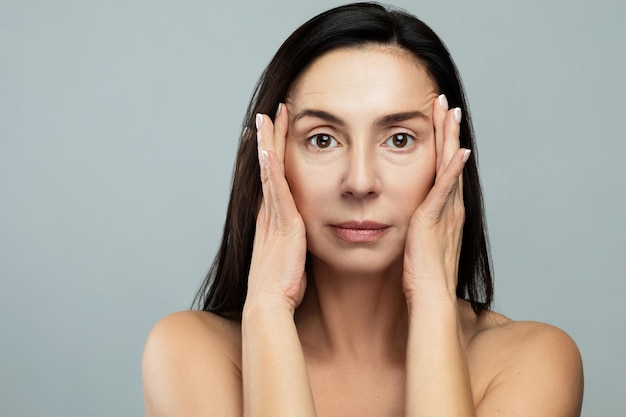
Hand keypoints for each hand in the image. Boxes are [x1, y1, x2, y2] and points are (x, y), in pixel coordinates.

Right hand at [246, 104, 307, 312]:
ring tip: (266, 118)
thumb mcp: (293, 257)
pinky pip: (275, 189)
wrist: (270, 304)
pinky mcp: (283, 223)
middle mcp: (268, 213)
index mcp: (272, 219)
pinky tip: (268, 148)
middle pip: (267, 167)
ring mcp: (273, 216)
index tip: (270, 133)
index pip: (271, 178)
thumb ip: (297, 242)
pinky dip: (270, 167)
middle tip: (269, 114)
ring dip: (267, 143)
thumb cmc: (283, 286)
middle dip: (268, 139)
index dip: (270, 154)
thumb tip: (306, 237)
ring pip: (269, 171)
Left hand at [402, 94, 469, 304]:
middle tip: (445, 104)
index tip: (438, 121)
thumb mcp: (415, 244)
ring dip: (449, 138)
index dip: (442, 144)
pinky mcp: (435, 219)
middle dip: (447, 131)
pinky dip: (453, 168)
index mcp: (442, 211)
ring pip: (448, 166)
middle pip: (449, 160)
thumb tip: (402, 220)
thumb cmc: (420, 277)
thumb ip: (413, 227)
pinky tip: (458, 149)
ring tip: (450, 112)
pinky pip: (445, 188)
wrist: (430, 297)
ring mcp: (445, 211)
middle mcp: (449, 206)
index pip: (442, 169)